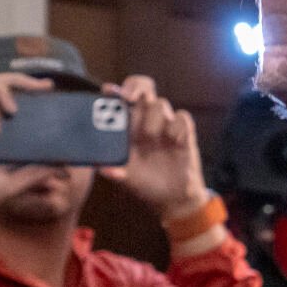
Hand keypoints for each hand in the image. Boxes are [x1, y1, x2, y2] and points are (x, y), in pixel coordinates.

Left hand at [99, 75, 208, 219]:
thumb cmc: (146, 184)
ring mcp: (166, 126)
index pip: (122, 100)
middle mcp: (146, 121)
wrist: (173, 199)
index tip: (108, 91)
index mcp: (129, 128)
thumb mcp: (126, 179)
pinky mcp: (185, 133)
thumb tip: (102, 169)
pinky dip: (177, 127)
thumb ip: (114, 171)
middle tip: (128, 98)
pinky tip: (174, 142)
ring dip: (153, 119)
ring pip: (160, 104)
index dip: (116, 91)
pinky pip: (183, 118)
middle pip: (143, 88)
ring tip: (151, 139)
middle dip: (135, 87)